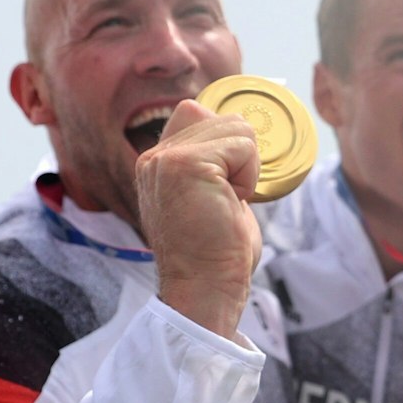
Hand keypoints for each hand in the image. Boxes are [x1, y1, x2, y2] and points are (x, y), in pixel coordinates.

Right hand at [137, 99, 262, 336]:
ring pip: (234, 127)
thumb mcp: (209, 197)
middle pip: (216, 115)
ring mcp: (167, 160)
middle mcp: (153, 158)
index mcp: (155, 165)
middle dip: (238, 154)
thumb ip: (214, 161)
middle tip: (225, 199)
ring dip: (245, 166)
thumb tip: (240, 129)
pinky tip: (231, 203)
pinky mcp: (187, 165)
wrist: (206, 289)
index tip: (222, 189)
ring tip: (227, 201)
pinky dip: (249, 175)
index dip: (224, 144)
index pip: (195, 114)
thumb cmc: (216, 254)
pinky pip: (243, 145)